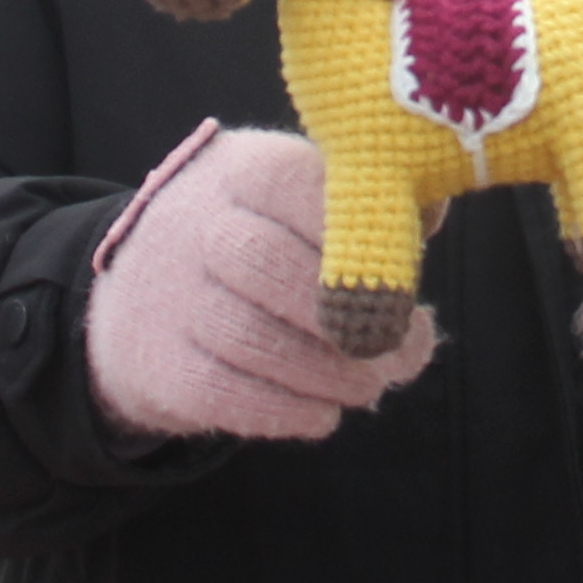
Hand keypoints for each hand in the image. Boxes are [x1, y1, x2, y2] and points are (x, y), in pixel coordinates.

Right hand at [85, 124, 434, 443]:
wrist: (149, 293)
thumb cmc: (267, 239)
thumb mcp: (306, 200)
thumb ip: (374, 205)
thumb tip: (433, 206)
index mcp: (244, 168)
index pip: (295, 185)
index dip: (356, 236)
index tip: (405, 282)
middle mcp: (194, 223)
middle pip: (266, 264)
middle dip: (346, 318)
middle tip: (398, 351)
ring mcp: (168, 293)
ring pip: (248, 337)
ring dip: (325, 373)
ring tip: (367, 387)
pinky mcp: (157, 361)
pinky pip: (221, 391)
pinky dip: (285, 410)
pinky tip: (322, 414)